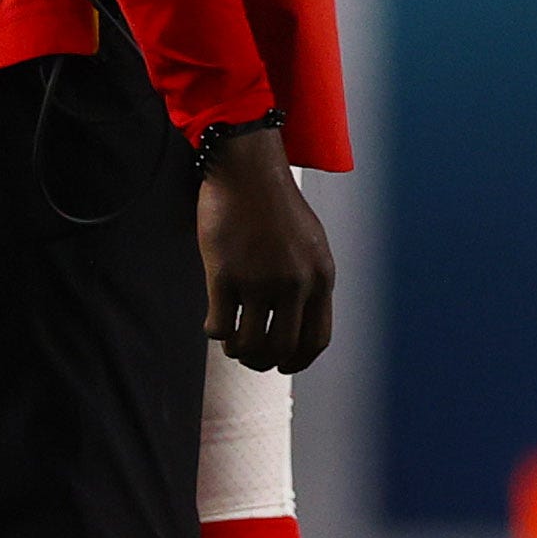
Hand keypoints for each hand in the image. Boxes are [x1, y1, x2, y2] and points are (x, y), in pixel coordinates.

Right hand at [199, 128, 335, 371]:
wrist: (248, 172)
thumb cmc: (276, 207)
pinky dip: (216, 331)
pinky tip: (215, 320)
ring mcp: (260, 281)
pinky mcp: (224, 275)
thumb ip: (309, 282)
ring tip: (232, 342)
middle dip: (264, 361)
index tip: (283, 365)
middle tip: (249, 356)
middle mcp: (295, 283)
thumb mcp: (310, 245)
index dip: (298, 361)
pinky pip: (219, 326)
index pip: (316, 339)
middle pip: (281, 349)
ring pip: (249, 345)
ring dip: (238, 351)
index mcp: (321, 277)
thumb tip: (297, 324)